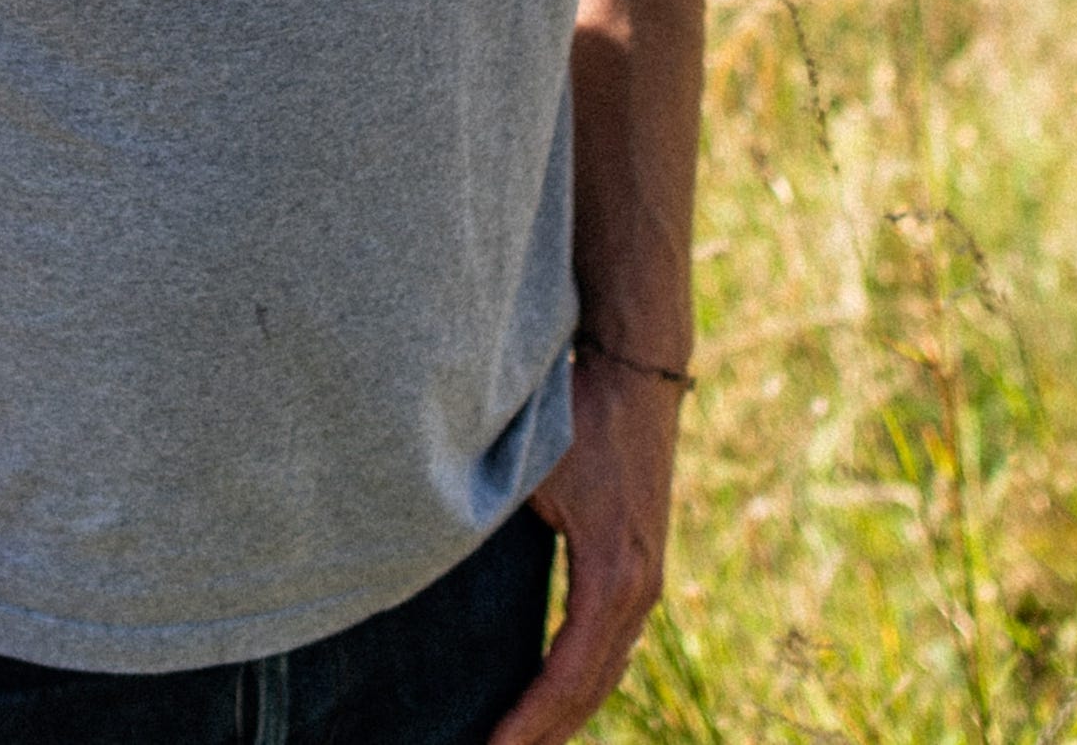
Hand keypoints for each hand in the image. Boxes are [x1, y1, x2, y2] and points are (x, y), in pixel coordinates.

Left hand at [484, 356, 681, 744]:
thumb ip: (496, 527)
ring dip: (565, 714)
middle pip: (591, 689)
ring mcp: (646, 579)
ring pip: (606, 672)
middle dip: (545, 734)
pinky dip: (582, 681)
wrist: (639, 369)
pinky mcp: (639, 565)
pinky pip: (611, 644)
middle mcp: (639, 589)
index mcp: (613, 577)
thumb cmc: (580, 415)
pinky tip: (550, 700)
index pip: (568, 677)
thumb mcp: (534, 473)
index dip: (529, 723)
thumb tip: (430, 562)